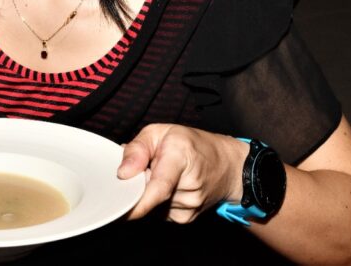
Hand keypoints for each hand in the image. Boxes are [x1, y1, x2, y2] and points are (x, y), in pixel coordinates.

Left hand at [120, 124, 247, 223]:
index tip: (122, 210)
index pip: (160, 186)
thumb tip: (122, 173)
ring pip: (151, 205)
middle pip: (148, 195)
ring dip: (148, 192)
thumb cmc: (193, 145)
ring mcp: (189, 206)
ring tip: (163, 175)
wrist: (228, 166)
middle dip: (137, 186)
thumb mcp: (160, 132)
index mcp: (180, 157)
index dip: (140, 201)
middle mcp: (188, 186)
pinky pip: (158, 212)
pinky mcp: (186, 218)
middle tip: (146, 169)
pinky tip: (168, 187)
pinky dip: (155, 201)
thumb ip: (137, 149)